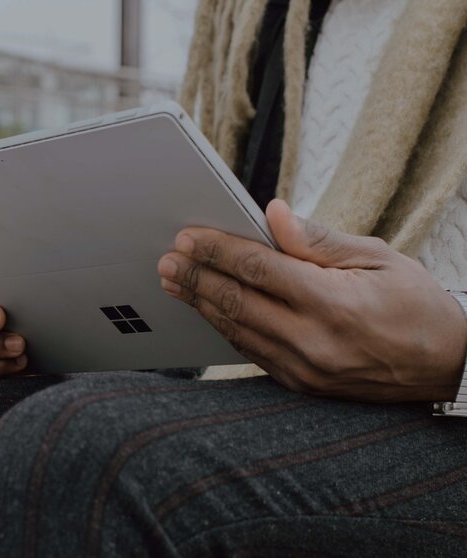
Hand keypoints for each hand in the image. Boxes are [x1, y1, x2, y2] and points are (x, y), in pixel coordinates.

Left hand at [158, 200, 466, 402]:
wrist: (445, 366)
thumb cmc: (416, 304)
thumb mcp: (378, 258)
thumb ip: (318, 241)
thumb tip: (274, 214)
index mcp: (332, 302)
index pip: (258, 268)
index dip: (218, 250)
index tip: (188, 236)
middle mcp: (312, 340)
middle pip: (237, 301)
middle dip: (196, 278)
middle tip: (167, 260)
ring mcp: (304, 368)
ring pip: (237, 330)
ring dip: (202, 303)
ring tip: (174, 283)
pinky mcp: (301, 383)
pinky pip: (251, 352)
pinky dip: (226, 328)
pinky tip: (209, 310)